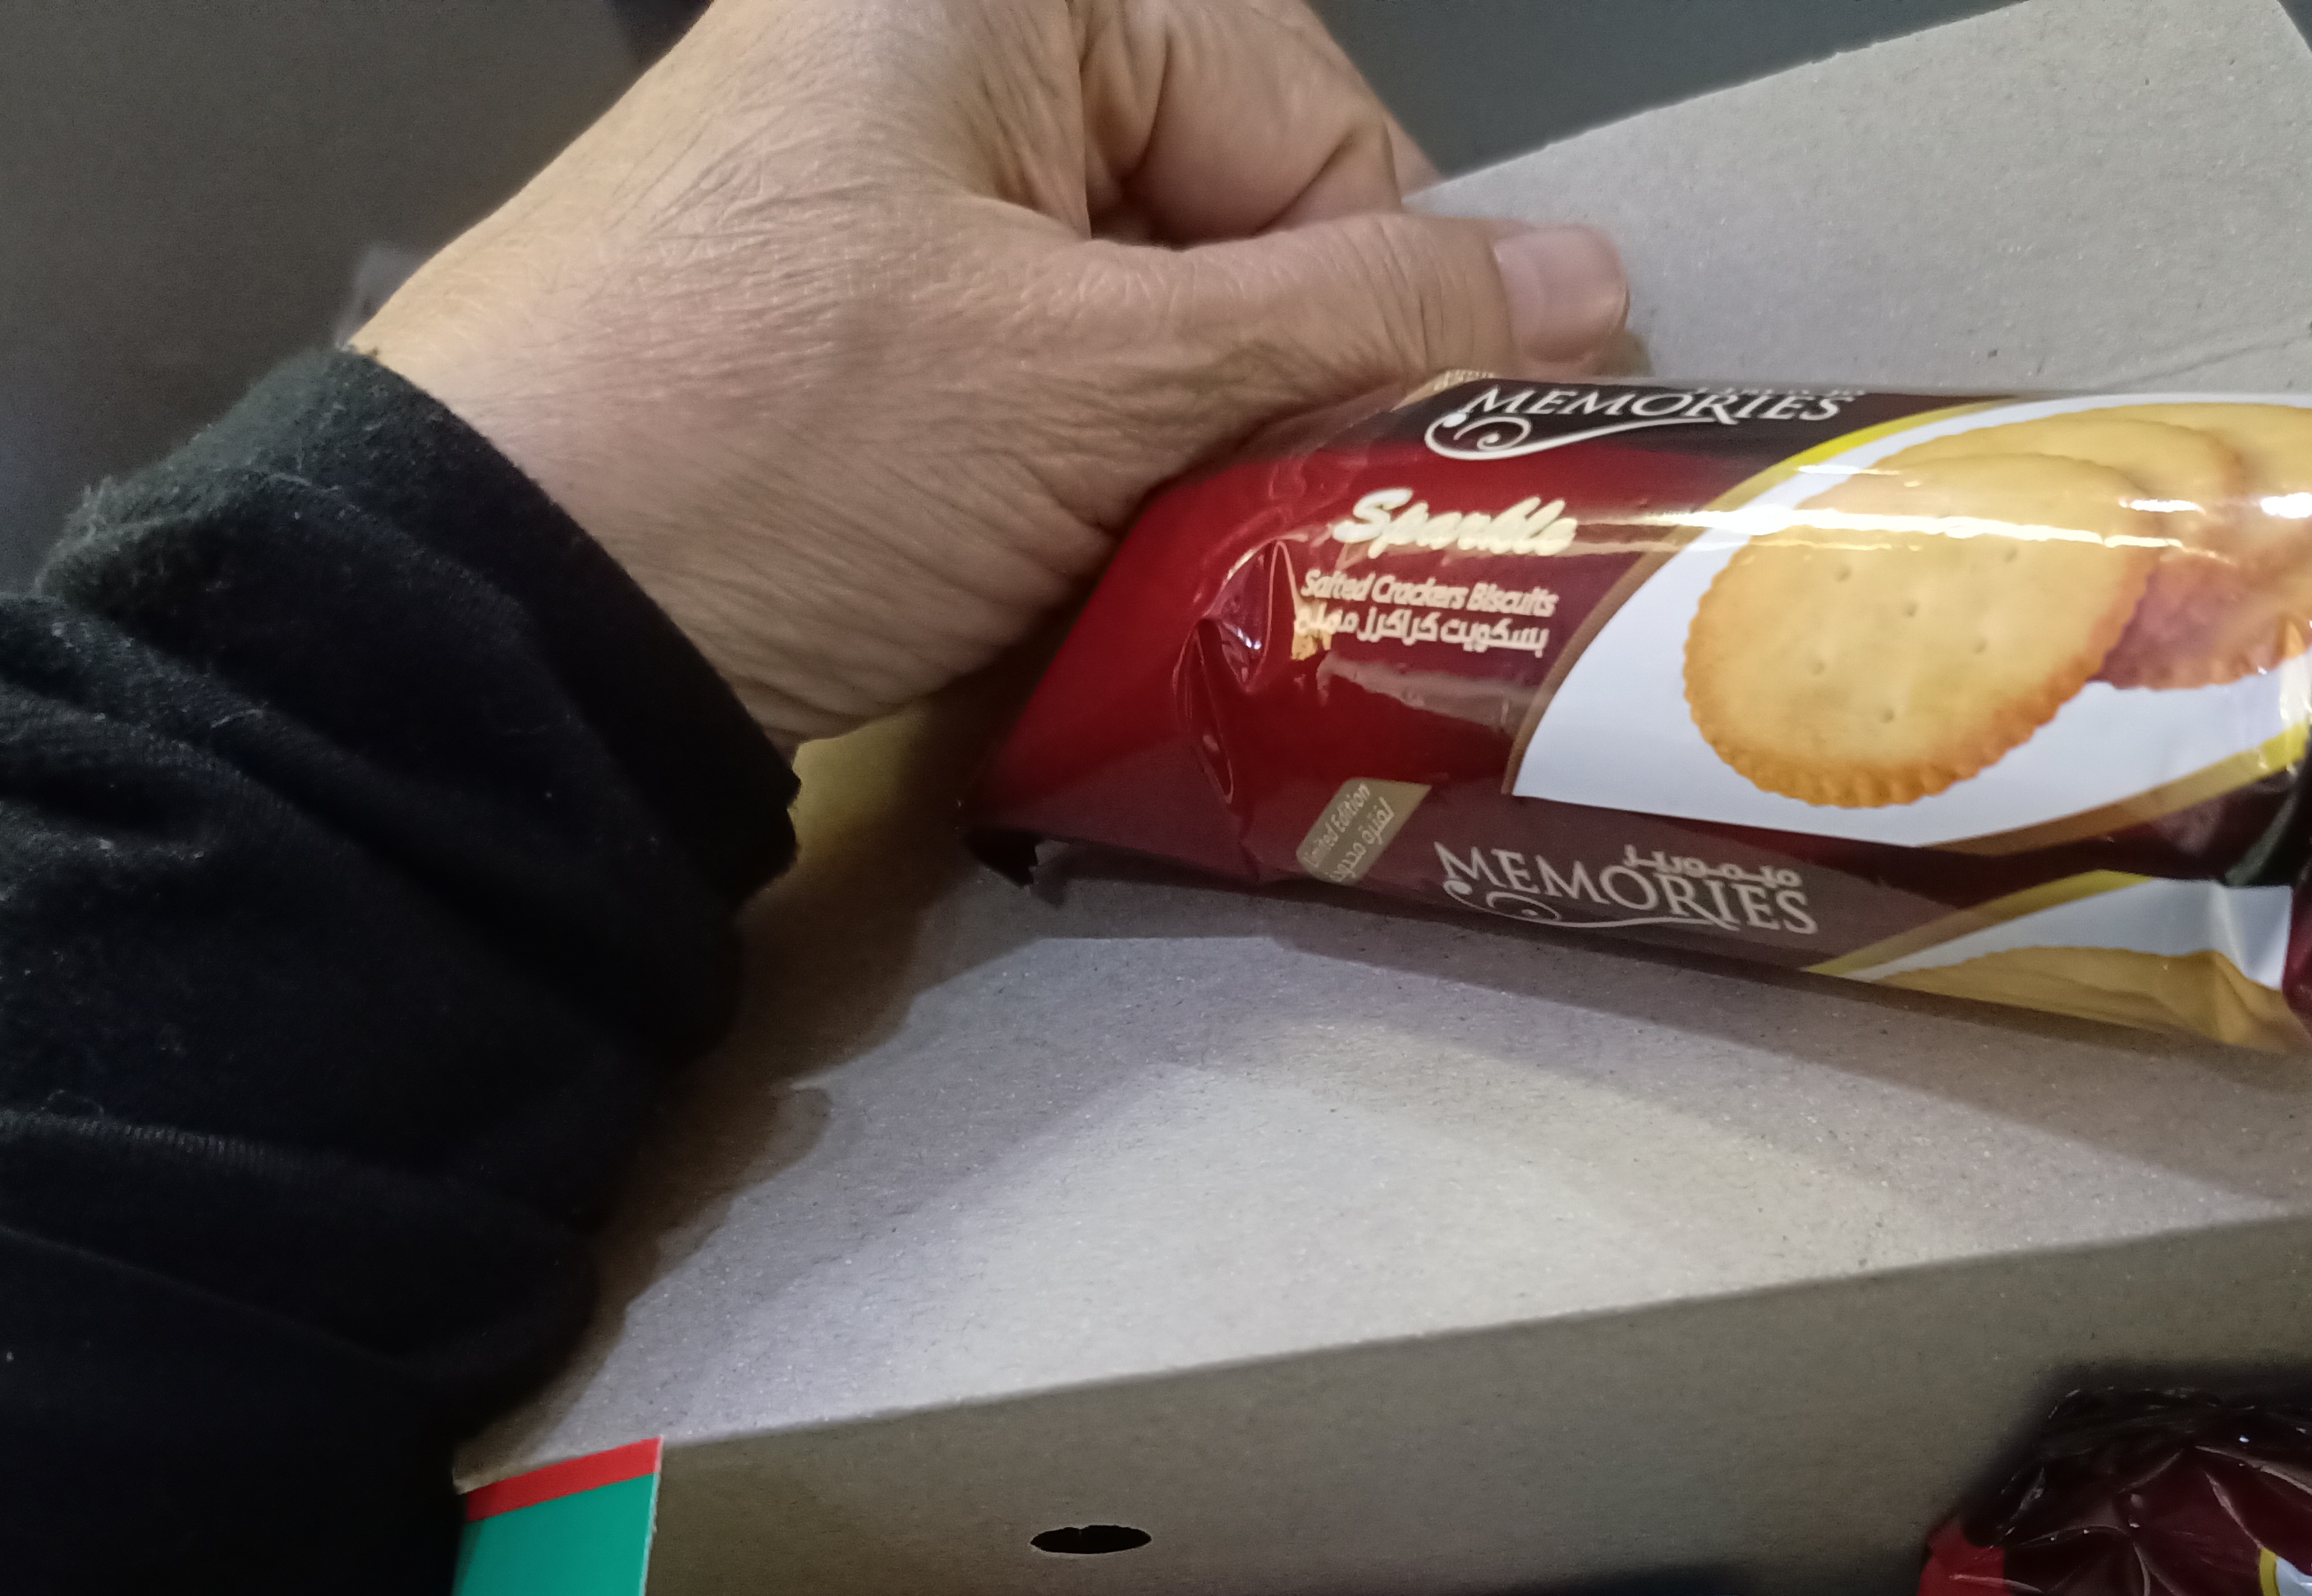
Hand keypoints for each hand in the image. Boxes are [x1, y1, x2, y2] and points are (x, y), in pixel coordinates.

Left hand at [357, 0, 1627, 746]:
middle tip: (1275, 539)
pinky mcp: (846, 327)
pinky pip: (1044, 375)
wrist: (506, 617)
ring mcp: (884, 193)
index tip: (1386, 471)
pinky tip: (1078, 562)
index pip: (1309, 122)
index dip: (1377, 306)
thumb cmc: (803, 449)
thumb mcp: (1107, 380)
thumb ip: (1360, 325)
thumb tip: (1600, 282)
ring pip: (1147, 318)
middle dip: (1275, 388)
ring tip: (1168, 563)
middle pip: (1233, 218)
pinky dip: (1089, 476)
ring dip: (1188, 453)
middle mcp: (944, 52)